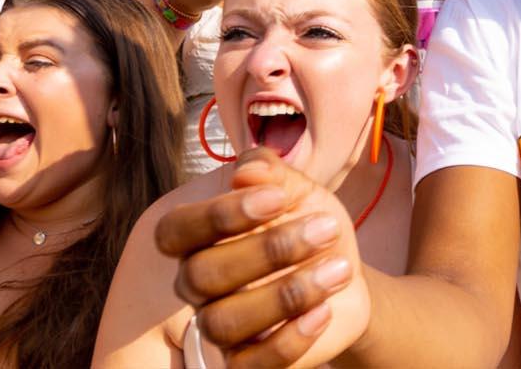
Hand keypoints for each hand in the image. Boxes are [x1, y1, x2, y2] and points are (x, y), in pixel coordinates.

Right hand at [156, 150, 366, 363]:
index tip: (278, 198)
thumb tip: (246, 171)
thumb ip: (270, 171)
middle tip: (326, 228)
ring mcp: (218, 327)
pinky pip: (250, 365)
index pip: (175, 230)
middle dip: (267, 250)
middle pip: (202, 276)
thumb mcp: (298, 189)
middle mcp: (197, 284)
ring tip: (338, 269)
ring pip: (223, 323)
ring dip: (285, 295)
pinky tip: (324, 311)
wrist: (344, 271)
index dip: (219, 215)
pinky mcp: (245, 362)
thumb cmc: (308, 222)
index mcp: (196, 237)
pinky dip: (289, 340)